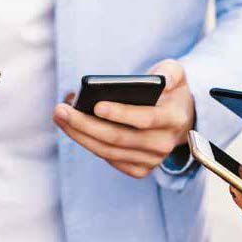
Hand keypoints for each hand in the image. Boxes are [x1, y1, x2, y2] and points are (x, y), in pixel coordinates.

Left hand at [53, 59, 194, 178]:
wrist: (181, 119)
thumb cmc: (170, 91)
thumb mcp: (176, 74)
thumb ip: (170, 71)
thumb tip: (159, 80)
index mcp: (173, 119)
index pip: (145, 120)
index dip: (121, 113)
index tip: (96, 105)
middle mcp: (163, 144)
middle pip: (119, 138)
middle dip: (86, 124)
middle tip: (61, 110)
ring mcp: (151, 160)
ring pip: (108, 152)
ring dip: (80, 135)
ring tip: (60, 117)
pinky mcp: (140, 169)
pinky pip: (109, 160)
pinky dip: (89, 145)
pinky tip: (72, 129)